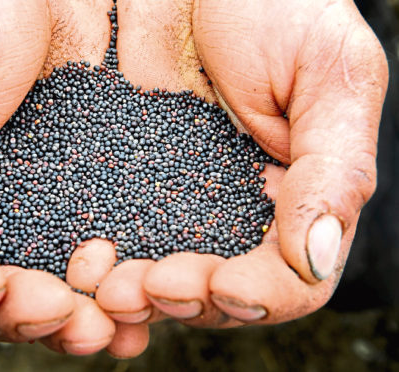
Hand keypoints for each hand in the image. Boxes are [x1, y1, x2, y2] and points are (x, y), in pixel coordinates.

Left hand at [92, 0, 387, 332]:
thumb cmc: (278, 8)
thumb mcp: (328, 74)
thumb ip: (333, 168)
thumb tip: (317, 258)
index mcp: (296, 198)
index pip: (289, 280)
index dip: (258, 296)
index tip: (222, 284)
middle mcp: (236, 210)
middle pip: (218, 293)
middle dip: (185, 301)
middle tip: (147, 287)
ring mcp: (178, 198)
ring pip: (160, 277)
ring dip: (135, 295)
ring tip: (106, 287)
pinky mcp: (126, 176)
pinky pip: (112, 232)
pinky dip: (97, 261)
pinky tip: (82, 261)